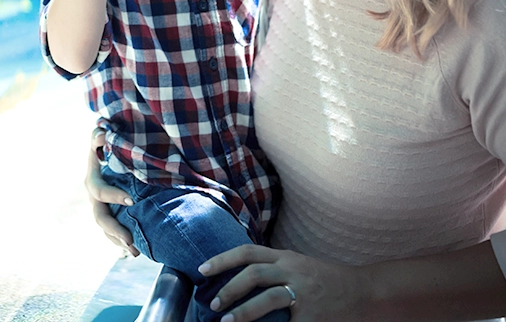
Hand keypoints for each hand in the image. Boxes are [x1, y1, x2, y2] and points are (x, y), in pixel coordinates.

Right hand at [85, 126, 139, 256]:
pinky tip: (135, 251)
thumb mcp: (103, 138)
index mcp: (94, 177)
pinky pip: (111, 232)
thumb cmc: (111, 142)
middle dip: (114, 229)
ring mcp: (100, 206)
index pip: (98, 190)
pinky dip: (121, 242)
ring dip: (118, 241)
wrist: (113, 150)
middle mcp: (95, 195)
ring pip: (106, 228)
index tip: (131, 200)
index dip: (112, 196)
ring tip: (134, 252)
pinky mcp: (109, 213)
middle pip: (100, 216)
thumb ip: (99, 136)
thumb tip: (102, 133)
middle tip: (130, 239)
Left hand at [198, 244, 368, 320]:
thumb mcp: (297, 264)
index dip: (222, 259)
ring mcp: (304, 293)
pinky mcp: (313, 316)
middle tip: (212, 303)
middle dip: (228, 288)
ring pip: (268, 297)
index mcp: (285, 257)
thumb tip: (237, 275)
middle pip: (253, 273)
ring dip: (244, 310)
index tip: (201, 270)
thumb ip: (272, 267)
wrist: (364, 291)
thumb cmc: (324, 279)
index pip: (247, 252)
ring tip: (226, 321)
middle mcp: (293, 270)